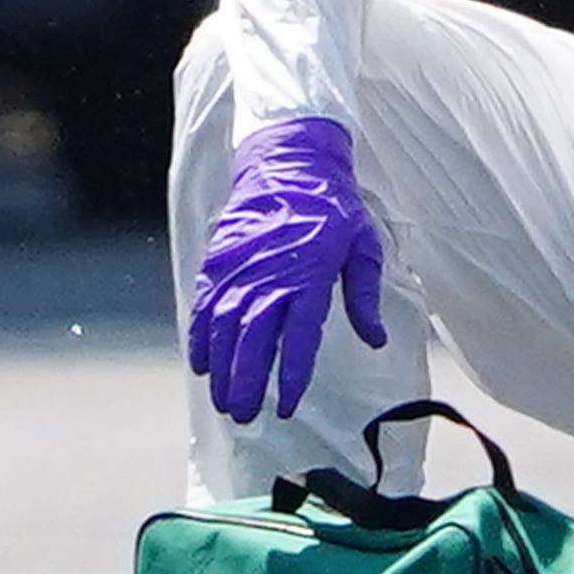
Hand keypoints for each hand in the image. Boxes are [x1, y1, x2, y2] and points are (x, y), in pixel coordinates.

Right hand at [186, 112, 387, 423]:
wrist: (289, 158)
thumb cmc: (333, 206)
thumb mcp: (364, 247)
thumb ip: (365, 296)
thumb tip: (375, 340)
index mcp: (309, 276)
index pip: (298, 337)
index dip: (290, 374)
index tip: (287, 405)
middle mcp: (270, 275)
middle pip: (252, 338)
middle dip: (245, 380)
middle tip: (242, 414)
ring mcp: (240, 266)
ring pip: (223, 326)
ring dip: (220, 366)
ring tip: (222, 399)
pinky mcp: (220, 257)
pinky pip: (205, 302)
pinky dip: (199, 333)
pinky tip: (199, 362)